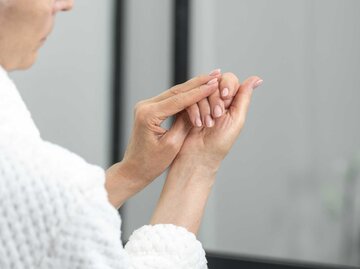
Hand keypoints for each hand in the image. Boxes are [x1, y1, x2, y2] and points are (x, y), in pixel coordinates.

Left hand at [105, 70, 221, 207]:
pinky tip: (198, 88)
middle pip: (177, 90)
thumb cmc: (152, 163)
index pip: (179, 99)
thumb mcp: (173, 145)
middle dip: (198, 82)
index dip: (199, 92)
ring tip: (211, 78)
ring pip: (174, 92)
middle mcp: (145, 106)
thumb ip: (185, 124)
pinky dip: (185, 94)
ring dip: (193, 86)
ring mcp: (146, 106)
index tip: (215, 84)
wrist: (134, 169)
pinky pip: (170, 99)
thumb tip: (198, 106)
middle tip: (217, 73)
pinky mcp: (149, 109)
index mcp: (149, 115)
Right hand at [178, 74, 262, 171]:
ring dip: (205, 108)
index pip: (229, 79)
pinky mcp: (187, 107)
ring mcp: (200, 103)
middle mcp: (215, 99)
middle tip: (216, 115)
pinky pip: (189, 98)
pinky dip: (194, 111)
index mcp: (230, 101)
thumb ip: (244, 97)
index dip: (226, 85)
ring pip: (201, 90)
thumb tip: (257, 79)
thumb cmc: (219, 143)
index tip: (226, 97)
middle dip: (215, 99)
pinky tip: (197, 123)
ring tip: (207, 124)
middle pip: (214, 83)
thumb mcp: (236, 119)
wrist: (199, 156)